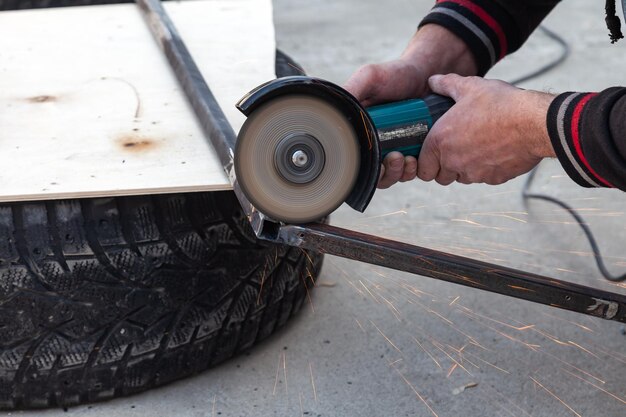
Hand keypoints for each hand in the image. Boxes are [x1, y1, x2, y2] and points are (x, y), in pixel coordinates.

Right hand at [343, 24, 477, 187]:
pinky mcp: (415, 150)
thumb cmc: (396, 74)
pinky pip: (412, 170)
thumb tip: (335, 110)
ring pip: (393, 175)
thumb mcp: (370, 77)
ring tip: (408, 160)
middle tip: (396, 158)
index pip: (355, 159)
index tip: (375, 162)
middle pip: (374, 173)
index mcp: (360, 130)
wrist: (428, 73)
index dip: (364, 168)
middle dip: (385, 173)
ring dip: (400, 173)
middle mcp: (375, 142)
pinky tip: (417, 159)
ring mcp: (395, 147)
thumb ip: (352, 89)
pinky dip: (414, 170)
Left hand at [417, 74, 554, 184]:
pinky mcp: (494, 178)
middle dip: (444, 167)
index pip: (422, 167)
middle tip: (454, 150)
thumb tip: (433, 80)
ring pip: (462, 178)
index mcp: (440, 142)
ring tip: (476, 147)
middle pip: (441, 176)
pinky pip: (484, 178)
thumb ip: (447, 84)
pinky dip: (486, 169)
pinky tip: (495, 150)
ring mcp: (474, 173)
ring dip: (464, 168)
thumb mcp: (470, 87)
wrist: (534, 123)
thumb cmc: (500, 104)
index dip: (427, 161)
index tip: (434, 153)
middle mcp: (454, 162)